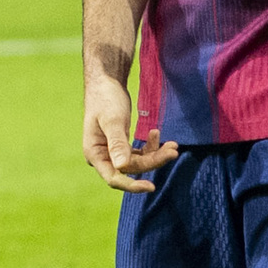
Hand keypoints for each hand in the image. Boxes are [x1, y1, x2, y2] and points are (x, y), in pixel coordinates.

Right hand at [82, 69, 175, 193]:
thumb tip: (122, 167)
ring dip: (155, 154)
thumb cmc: (106, 98)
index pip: (114, 178)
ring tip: (172, 144)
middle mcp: (102, 156)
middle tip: (173, 150)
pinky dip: (150, 147)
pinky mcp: (121, 145)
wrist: (106, 81)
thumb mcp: (113, 121)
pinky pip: (138, 153)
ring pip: (137, 162)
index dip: (132, 185)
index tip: (152, 186)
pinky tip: (156, 134)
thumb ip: (117, 144)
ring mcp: (112, 151)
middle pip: (131, 169)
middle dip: (153, 161)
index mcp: (94, 154)